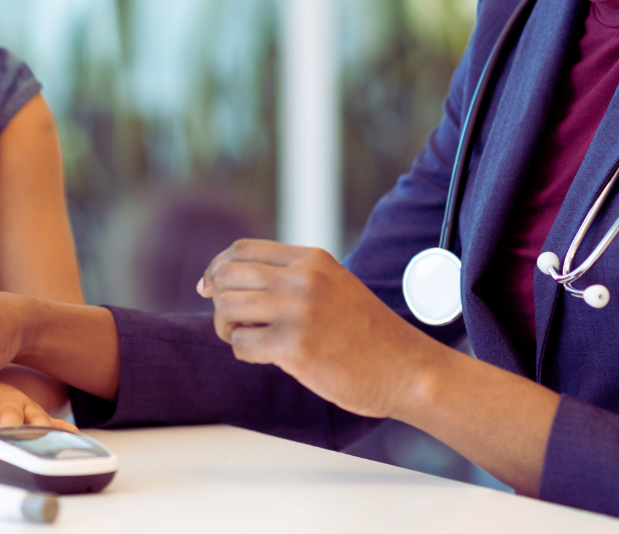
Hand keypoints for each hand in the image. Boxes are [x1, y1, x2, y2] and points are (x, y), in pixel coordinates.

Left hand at [0, 376, 77, 452]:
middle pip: (12, 416)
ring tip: (40, 447)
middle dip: (9, 432)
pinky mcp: (41, 416)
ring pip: (36, 419)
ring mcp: (27, 407)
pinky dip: (63, 429)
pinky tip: (71, 436)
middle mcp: (8, 400)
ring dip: (37, 433)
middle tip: (7, 450)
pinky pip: (56, 422)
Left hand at [198, 240, 446, 419]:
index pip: (242, 249)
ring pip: (227, 308)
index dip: (218, 267)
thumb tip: (229, 278)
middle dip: (218, 299)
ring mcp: (299, 312)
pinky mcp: (295, 347)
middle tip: (230, 320)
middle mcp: (303, 279)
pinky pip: (241, 343)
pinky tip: (265, 357)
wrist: (408, 369)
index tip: (210, 286)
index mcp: (312, 259)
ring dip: (226, 328)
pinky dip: (244, 352)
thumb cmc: (366, 333)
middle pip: (227, 275)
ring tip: (246, 338)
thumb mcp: (333, 285)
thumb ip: (293, 276)